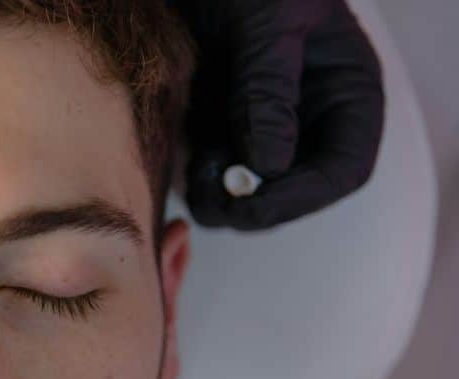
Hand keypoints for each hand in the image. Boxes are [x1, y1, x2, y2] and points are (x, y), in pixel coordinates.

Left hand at [173, 0, 385, 229]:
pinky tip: (181, 160)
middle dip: (254, 204)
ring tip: (195, 175)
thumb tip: (270, 164)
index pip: (341, 169)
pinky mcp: (216, 122)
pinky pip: (210, 166)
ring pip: (246, 187)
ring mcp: (260, 122)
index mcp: (343, 92)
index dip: (302, 197)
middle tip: (214, 203)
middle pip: (292, 189)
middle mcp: (306, 116)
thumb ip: (268, 92)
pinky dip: (195, 174)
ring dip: (218, 194)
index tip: (256, 206)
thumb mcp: (267, 27)